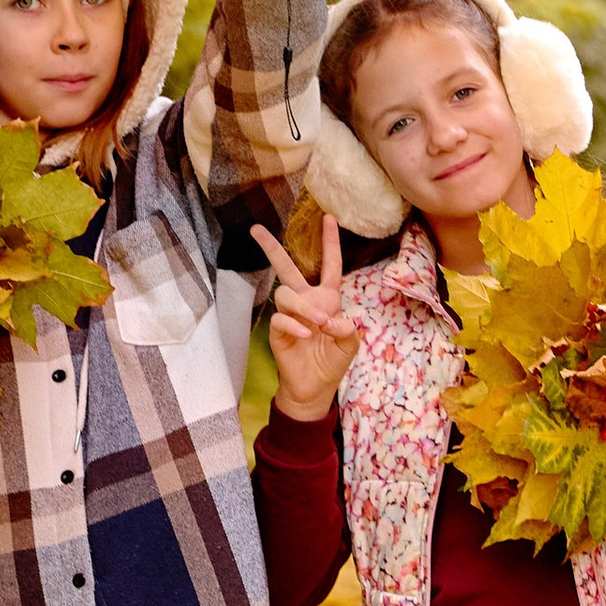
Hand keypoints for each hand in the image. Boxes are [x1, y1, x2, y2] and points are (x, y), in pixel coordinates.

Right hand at [253, 215, 360, 417]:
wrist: (315, 387)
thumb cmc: (332, 361)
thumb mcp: (349, 344)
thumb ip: (347, 330)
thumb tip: (332, 320)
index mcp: (327, 299)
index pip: (329, 265)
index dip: (330, 242)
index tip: (328, 218)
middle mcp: (306, 301)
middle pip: (287, 268)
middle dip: (271, 247)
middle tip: (256, 229)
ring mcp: (289, 315)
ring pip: (285, 294)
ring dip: (303, 306)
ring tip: (317, 324)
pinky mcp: (278, 331)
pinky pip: (281, 319)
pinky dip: (294, 325)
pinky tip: (305, 335)